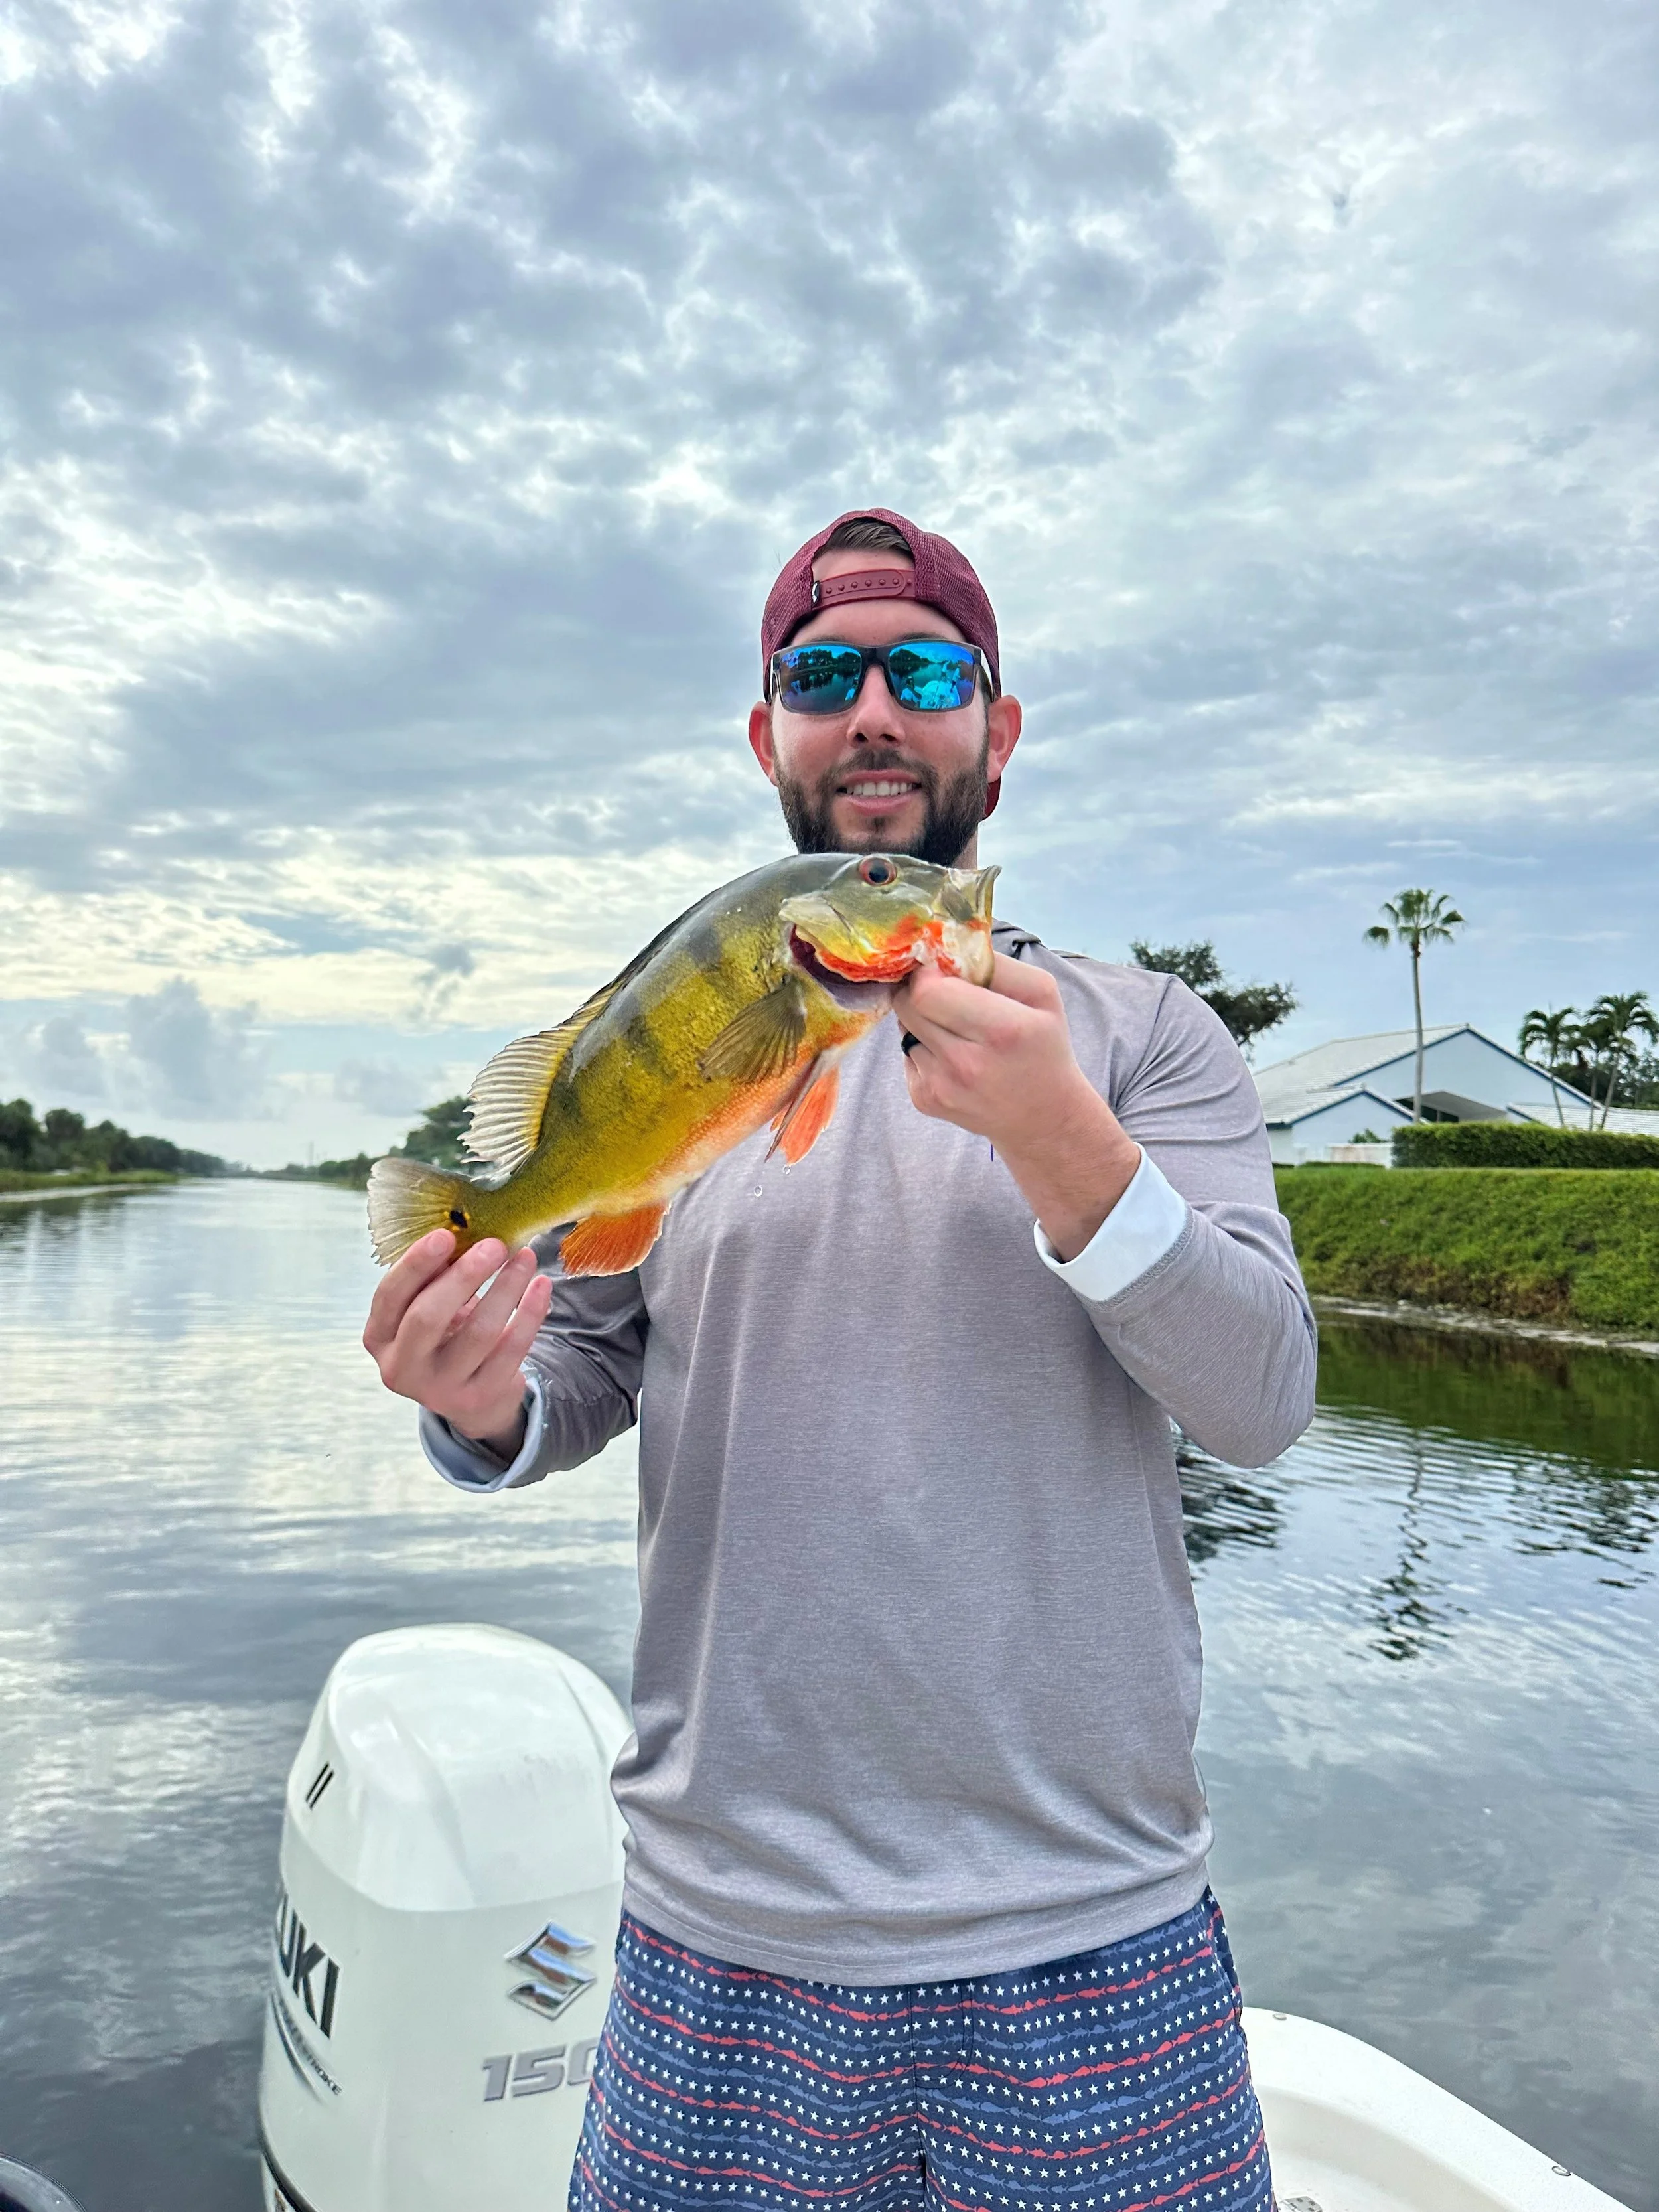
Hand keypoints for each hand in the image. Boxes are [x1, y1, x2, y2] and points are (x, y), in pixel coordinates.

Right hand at [362, 1230, 552, 1456]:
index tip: (446, 1234)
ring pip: (478, 1333)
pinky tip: (541, 1285)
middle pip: (428, 1317)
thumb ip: (434, 1276)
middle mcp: (402, 1368)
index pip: (390, 1296)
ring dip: (506, 1288)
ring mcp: (441, 1389)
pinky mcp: (481, 1397)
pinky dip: (530, 1312)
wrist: (473, 1394)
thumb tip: (463, 1231)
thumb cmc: (447, 1333)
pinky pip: (512, 1349)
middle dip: (464, 1275)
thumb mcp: (429, 1306)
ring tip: (525, 1257)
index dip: (416, 1264)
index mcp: (380, 1337)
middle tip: (495, 1245)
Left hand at [892, 952, 1141, 1260]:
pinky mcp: (924, 1100)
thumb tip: (947, 944)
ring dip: (923, 1019)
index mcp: (1003, 1030)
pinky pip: (906, 1053)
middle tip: (943, 989)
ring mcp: (941, 1086)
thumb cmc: (1044, 1048)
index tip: (942, 968)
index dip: (928, 973)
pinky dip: (923, 1046)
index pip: (929, 990)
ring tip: (958, 1029)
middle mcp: (967, 1063)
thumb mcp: (1042, 995)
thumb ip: (996, 964)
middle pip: (907, 1004)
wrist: (1043, 1118)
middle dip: (919, 988)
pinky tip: (954, 1055)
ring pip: (904, 1026)